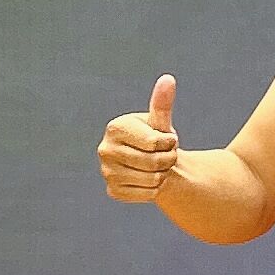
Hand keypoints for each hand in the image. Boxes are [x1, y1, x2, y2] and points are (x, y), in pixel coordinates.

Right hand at [99, 75, 181, 201]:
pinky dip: (156, 189)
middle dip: (169, 159)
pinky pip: (147, 194)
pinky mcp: (113, 190)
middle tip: (168, 155)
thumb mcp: (159, 121)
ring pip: (152, 179)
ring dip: (164, 174)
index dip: (170, 143)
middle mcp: (105, 149)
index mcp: (115, 127)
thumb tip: (168, 79)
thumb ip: (162, 103)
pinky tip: (151, 179)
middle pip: (153, 162)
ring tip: (160, 166)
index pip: (154, 142)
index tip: (168, 140)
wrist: (151, 163)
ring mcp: (107, 172)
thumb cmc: (155, 138)